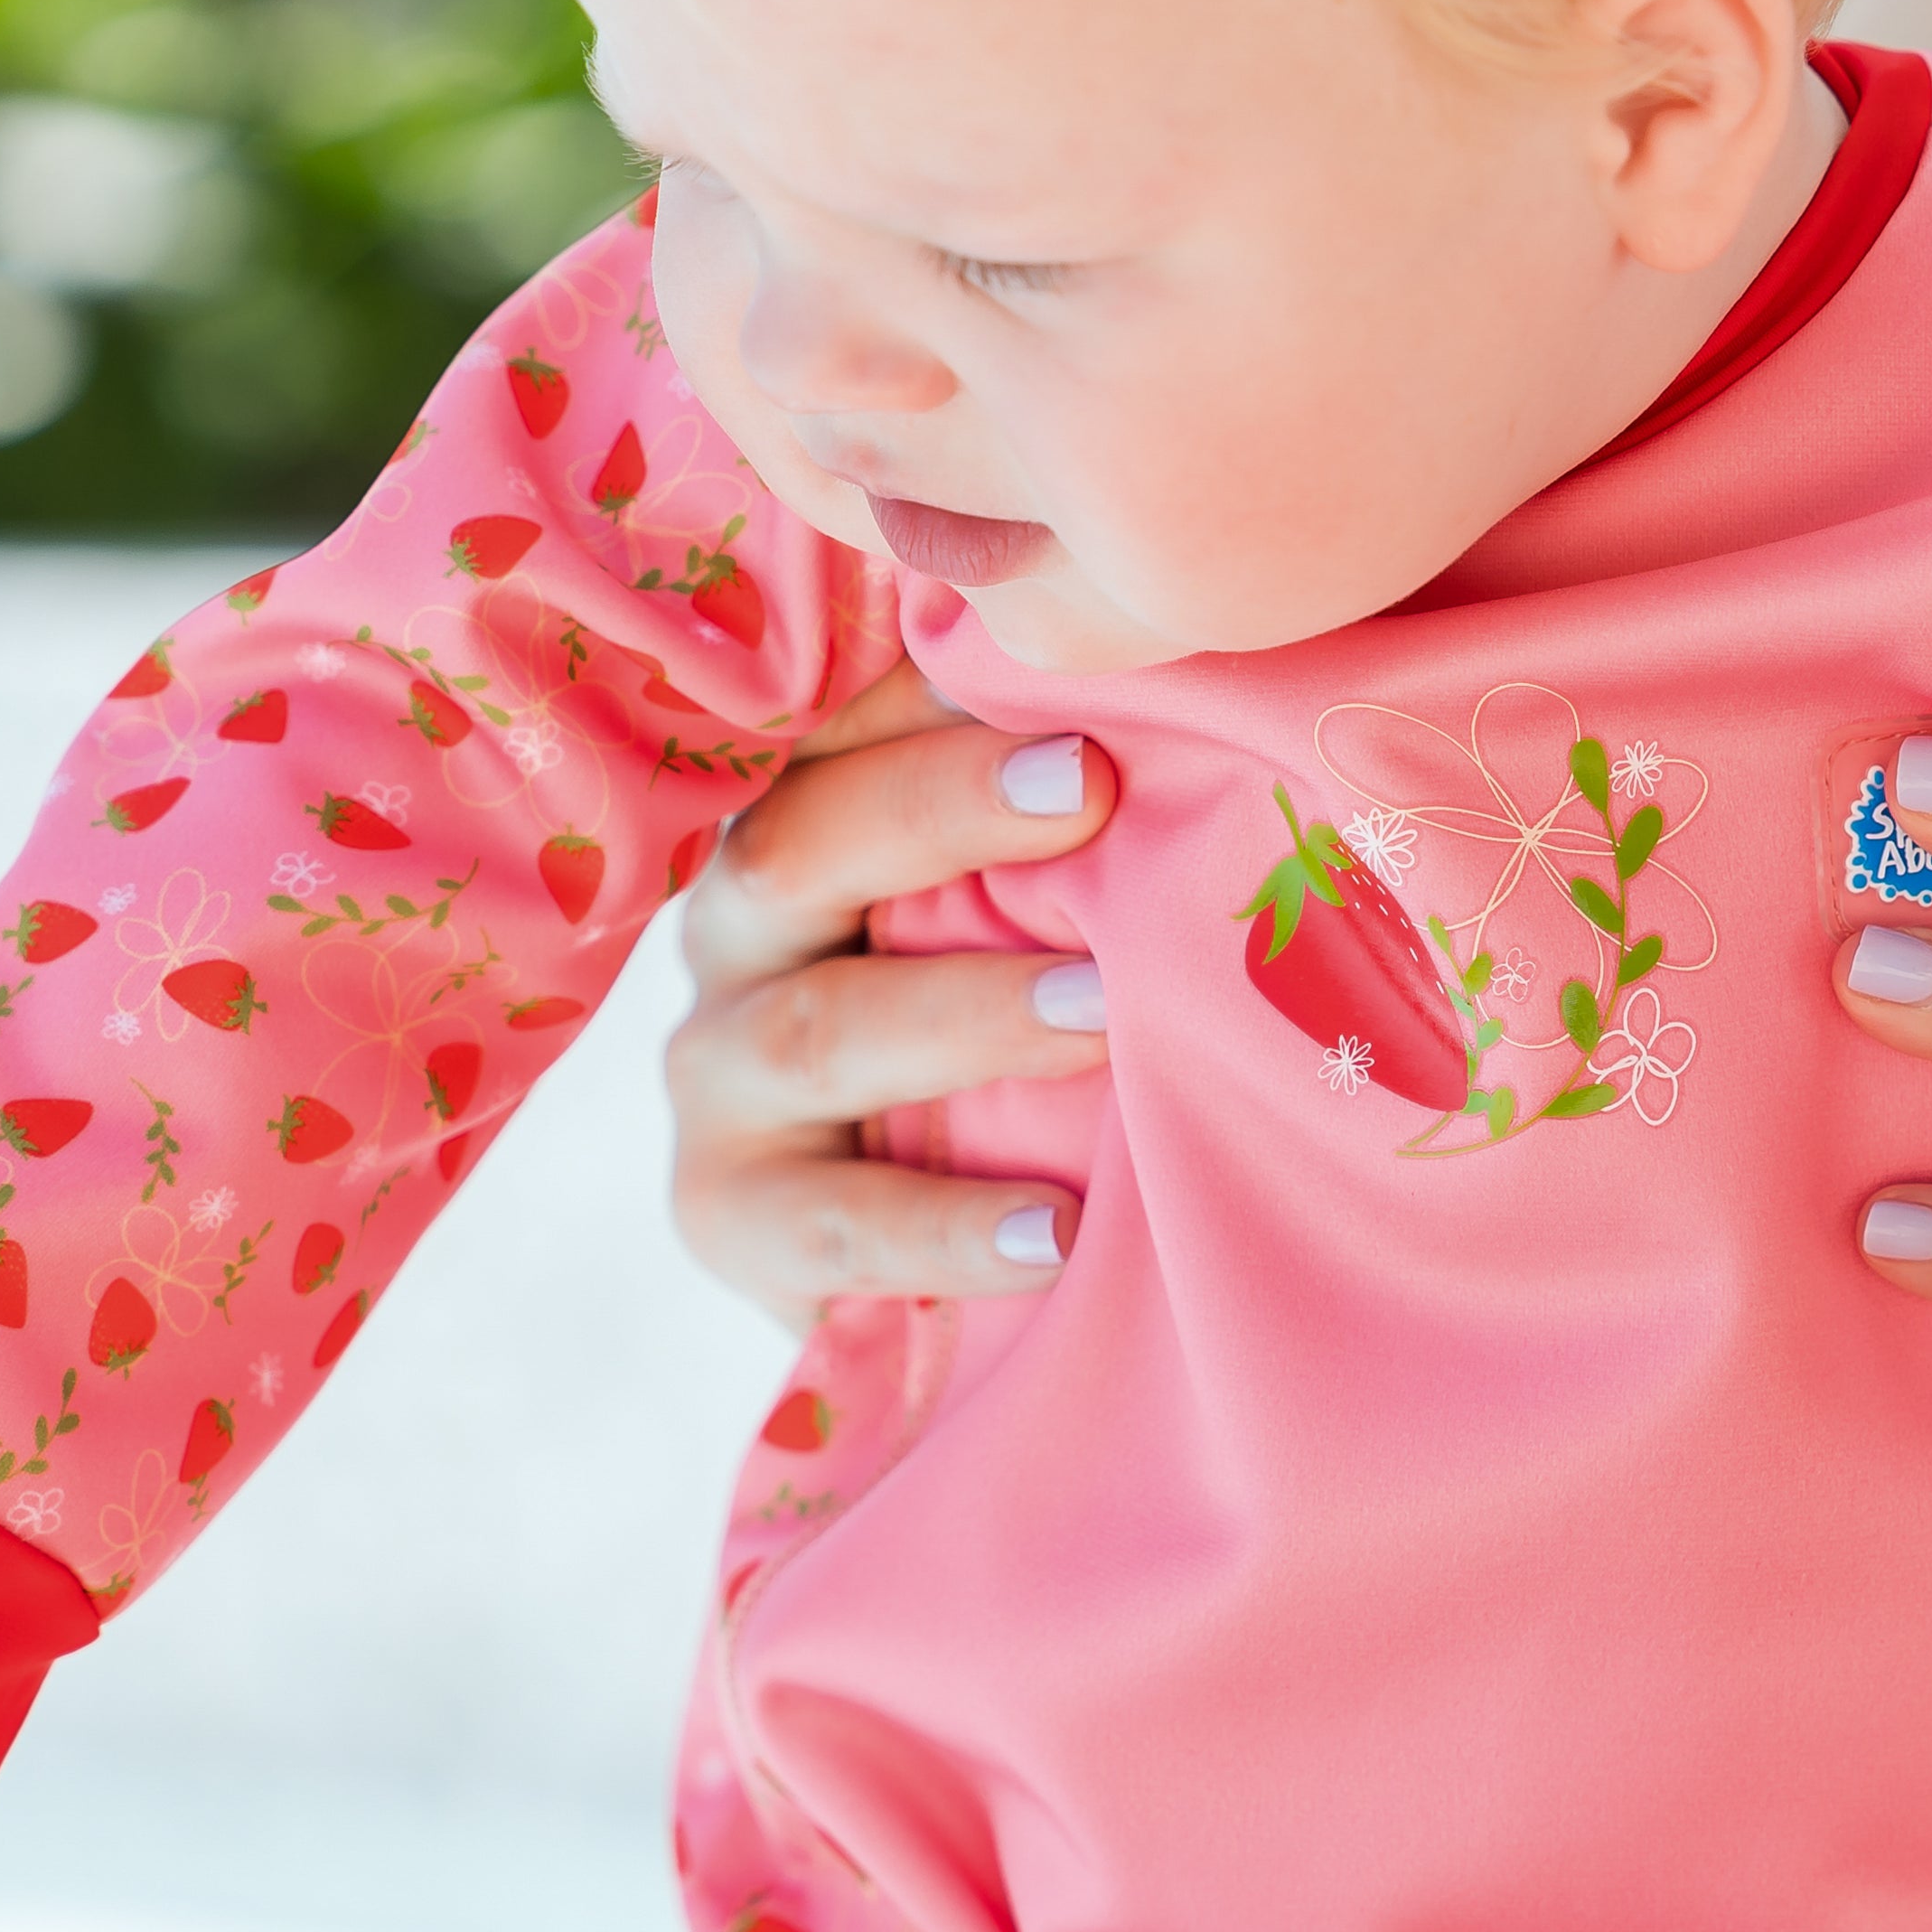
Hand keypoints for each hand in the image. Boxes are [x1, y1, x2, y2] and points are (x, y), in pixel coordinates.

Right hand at [669, 663, 1123, 1332]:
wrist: (902, 1261)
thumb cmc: (1000, 1041)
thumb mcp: (1014, 916)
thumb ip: (1069, 829)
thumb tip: (1211, 706)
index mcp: (802, 824)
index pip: (839, 729)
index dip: (933, 689)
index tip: (1063, 671)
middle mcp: (741, 931)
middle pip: (797, 845)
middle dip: (937, 811)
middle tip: (1089, 790)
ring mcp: (720, 1075)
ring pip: (818, 1031)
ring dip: (967, 1015)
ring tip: (1103, 1012)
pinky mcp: (728, 1215)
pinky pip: (834, 1222)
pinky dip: (946, 1227)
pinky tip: (1052, 1232)